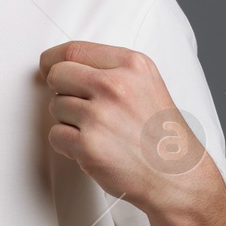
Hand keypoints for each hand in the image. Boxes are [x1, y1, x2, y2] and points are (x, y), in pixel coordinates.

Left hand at [39, 40, 207, 211]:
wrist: (176, 175)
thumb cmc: (162, 134)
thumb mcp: (147, 84)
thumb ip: (112, 70)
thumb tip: (66, 65)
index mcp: (132, 65)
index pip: (74, 49)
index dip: (54, 60)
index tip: (49, 69)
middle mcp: (116, 86)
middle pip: (58, 75)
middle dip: (59, 90)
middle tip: (77, 107)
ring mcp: (100, 115)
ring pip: (55, 106)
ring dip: (67, 120)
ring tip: (96, 132)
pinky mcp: (88, 145)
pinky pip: (56, 135)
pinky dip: (67, 144)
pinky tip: (91, 148)